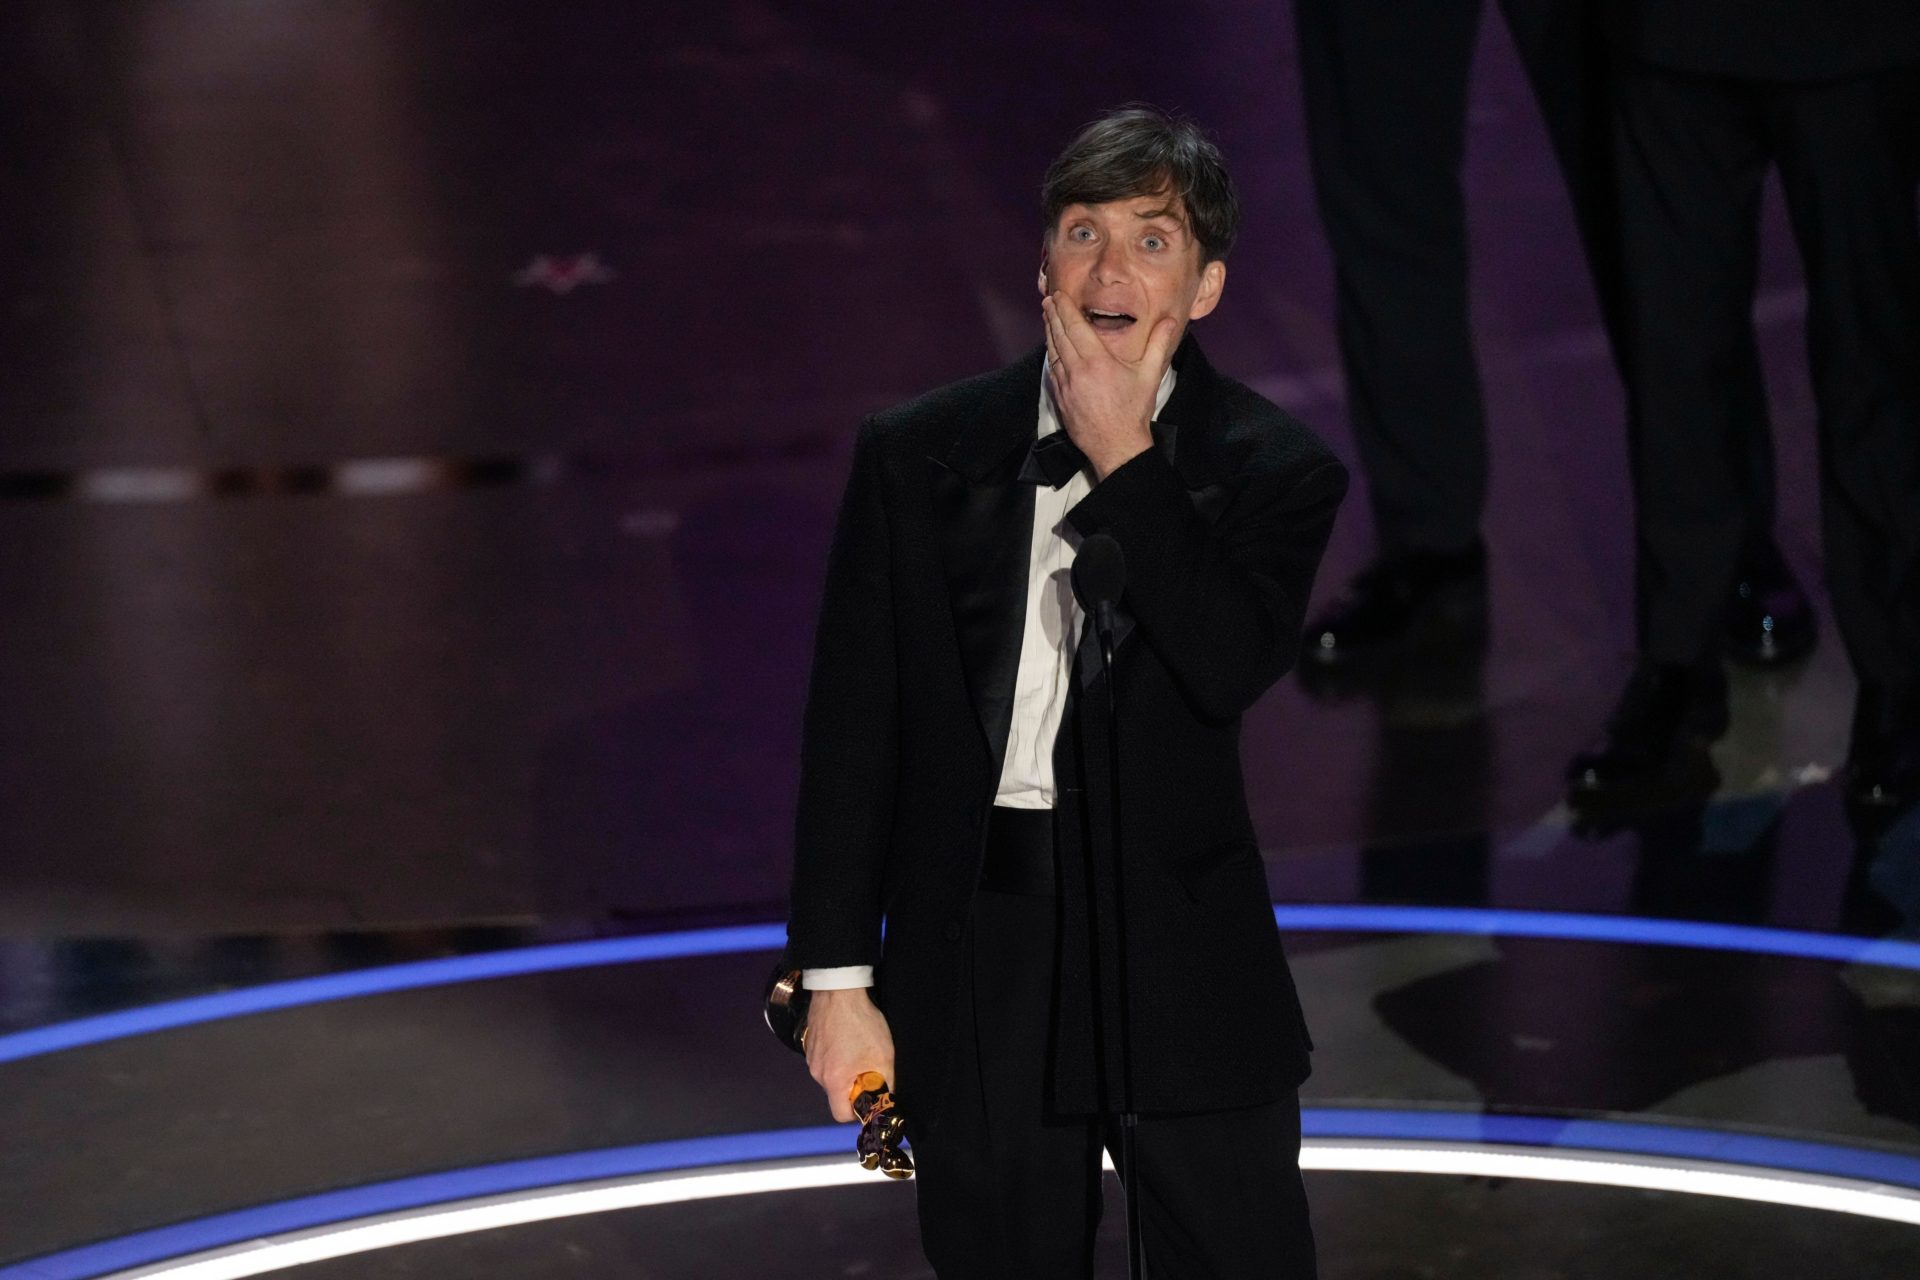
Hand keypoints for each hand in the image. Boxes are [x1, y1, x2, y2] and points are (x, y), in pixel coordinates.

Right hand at [804, 987, 896, 1122]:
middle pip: (836, 1094)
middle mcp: (817, 1073)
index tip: (869, 1098)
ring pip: (831, 1076)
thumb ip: (887, 1083)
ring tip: (859, 1050)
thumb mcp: (884, 1055)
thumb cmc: (861, 1022)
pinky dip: (838, 1057)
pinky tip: (849, 1039)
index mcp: (833, 1081)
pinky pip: (825, 1060)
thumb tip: (888, 1098)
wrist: (838, 989)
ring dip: (846, 1070)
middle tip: (870, 1069)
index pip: (841, 1114)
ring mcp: (811, 1057)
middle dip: (854, 1088)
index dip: (858, 1111)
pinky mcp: (810, 1044)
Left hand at [1042, 292, 1178, 479]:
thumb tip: (1170, 321)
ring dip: (1049, 333)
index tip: (1058, 296)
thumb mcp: (1149, 375)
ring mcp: (1065, 386)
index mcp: (1097, 361)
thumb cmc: (1133, 411)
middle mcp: (1076, 371)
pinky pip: (1052, 370)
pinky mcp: (1060, 399)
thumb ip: (1158, 344)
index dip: (1065, 309)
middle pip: (1059, 336)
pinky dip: (1050, 355)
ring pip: (1053, 352)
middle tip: (1047, 300)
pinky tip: (1051, 348)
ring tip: (1047, 318)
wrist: (1116, 446)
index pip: (1075, 327)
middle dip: (1053, 316)